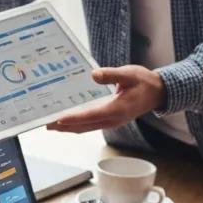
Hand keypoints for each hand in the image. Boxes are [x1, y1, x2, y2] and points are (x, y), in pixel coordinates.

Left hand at [47, 66, 163, 132]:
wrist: (158, 93)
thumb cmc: (144, 82)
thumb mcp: (129, 74)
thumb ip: (111, 75)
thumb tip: (94, 74)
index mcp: (117, 109)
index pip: (91, 115)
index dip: (74, 118)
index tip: (58, 119)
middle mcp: (112, 119)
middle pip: (83, 126)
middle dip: (63, 126)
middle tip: (45, 123)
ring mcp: (109, 122)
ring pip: (84, 128)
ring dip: (67, 127)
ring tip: (49, 125)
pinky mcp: (108, 121)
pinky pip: (88, 125)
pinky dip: (75, 124)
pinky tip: (64, 121)